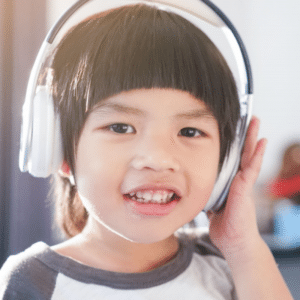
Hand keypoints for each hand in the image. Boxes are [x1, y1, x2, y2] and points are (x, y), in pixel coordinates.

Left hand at [208, 116, 267, 259]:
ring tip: (255, 121)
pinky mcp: (245, 190)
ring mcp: (243, 184)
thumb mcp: (212, 203)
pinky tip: (262, 142)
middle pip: (242, 153)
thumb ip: (208, 192)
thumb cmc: (224, 225)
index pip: (232, 158)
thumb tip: (198, 186)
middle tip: (248, 117)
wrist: (233, 242)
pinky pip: (252, 169)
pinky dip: (257, 156)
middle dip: (245, 135)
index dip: (233, 144)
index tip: (232, 129)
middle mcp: (238, 180)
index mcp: (230, 182)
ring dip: (252, 138)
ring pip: (249, 156)